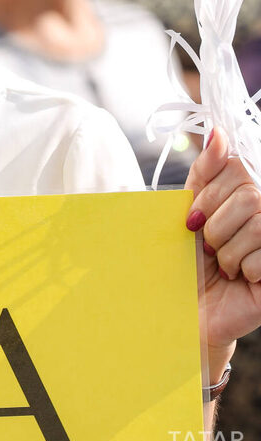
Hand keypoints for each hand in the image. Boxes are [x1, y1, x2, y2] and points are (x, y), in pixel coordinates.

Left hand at [185, 129, 260, 375]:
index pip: (238, 170)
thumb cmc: (187, 258)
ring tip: (223, 264)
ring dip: (227, 250)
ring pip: (258, 226)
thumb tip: (218, 133)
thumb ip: (206, 173)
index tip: (192, 218)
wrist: (186, 307)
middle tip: (206, 246)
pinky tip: (241, 279)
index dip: (208, 195)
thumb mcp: (190, 209)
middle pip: (249, 196)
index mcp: (253, 194)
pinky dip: (242, 270)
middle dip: (215, 224)